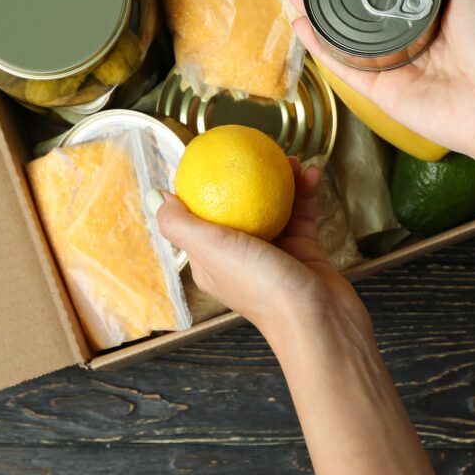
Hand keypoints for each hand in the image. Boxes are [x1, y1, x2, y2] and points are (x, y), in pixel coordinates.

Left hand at [154, 159, 367, 337]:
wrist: (320, 323)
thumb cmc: (263, 288)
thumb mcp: (211, 250)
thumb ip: (179, 223)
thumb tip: (153, 196)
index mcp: (211, 260)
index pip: (199, 215)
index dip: (203, 184)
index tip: (214, 154)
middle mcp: (239, 257)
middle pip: (238, 206)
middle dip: (246, 177)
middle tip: (258, 150)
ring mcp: (273, 255)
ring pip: (274, 207)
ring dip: (282, 181)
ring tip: (291, 158)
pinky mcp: (303, 253)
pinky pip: (302, 215)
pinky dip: (306, 194)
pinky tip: (312, 173)